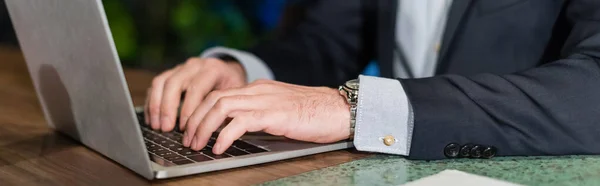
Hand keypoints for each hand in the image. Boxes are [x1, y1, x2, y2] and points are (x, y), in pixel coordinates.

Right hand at [144, 57, 246, 131]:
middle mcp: (195, 65)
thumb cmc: (232, 87)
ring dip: (156, 106)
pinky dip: (152, 103)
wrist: (229, 71)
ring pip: (161, 82)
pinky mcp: (171, 72)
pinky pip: (156, 85)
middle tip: (166, 129)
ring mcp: (181, 67)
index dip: (188, 109)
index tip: (184, 128)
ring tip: (156, 126)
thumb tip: (212, 134)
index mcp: (212, 69)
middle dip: (168, 108)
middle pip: (174, 83)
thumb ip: (224, 110)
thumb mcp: (235, 96)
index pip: (196, 88)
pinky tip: (152, 120)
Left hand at [182, 79, 350, 154]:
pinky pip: (240, 122)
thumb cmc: (314, 114)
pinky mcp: (274, 114)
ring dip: (204, 127)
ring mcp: (266, 101)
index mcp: (258, 89)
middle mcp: (258, 91)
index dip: (200, 112)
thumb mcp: (280, 111)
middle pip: (214, 99)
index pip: (219, 94)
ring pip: (221, 107)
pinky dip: (224, 135)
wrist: (339, 110)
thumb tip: (237, 131)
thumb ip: (259, 115)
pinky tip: (219, 148)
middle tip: (188, 139)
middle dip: (195, 119)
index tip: (192, 129)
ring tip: (198, 144)